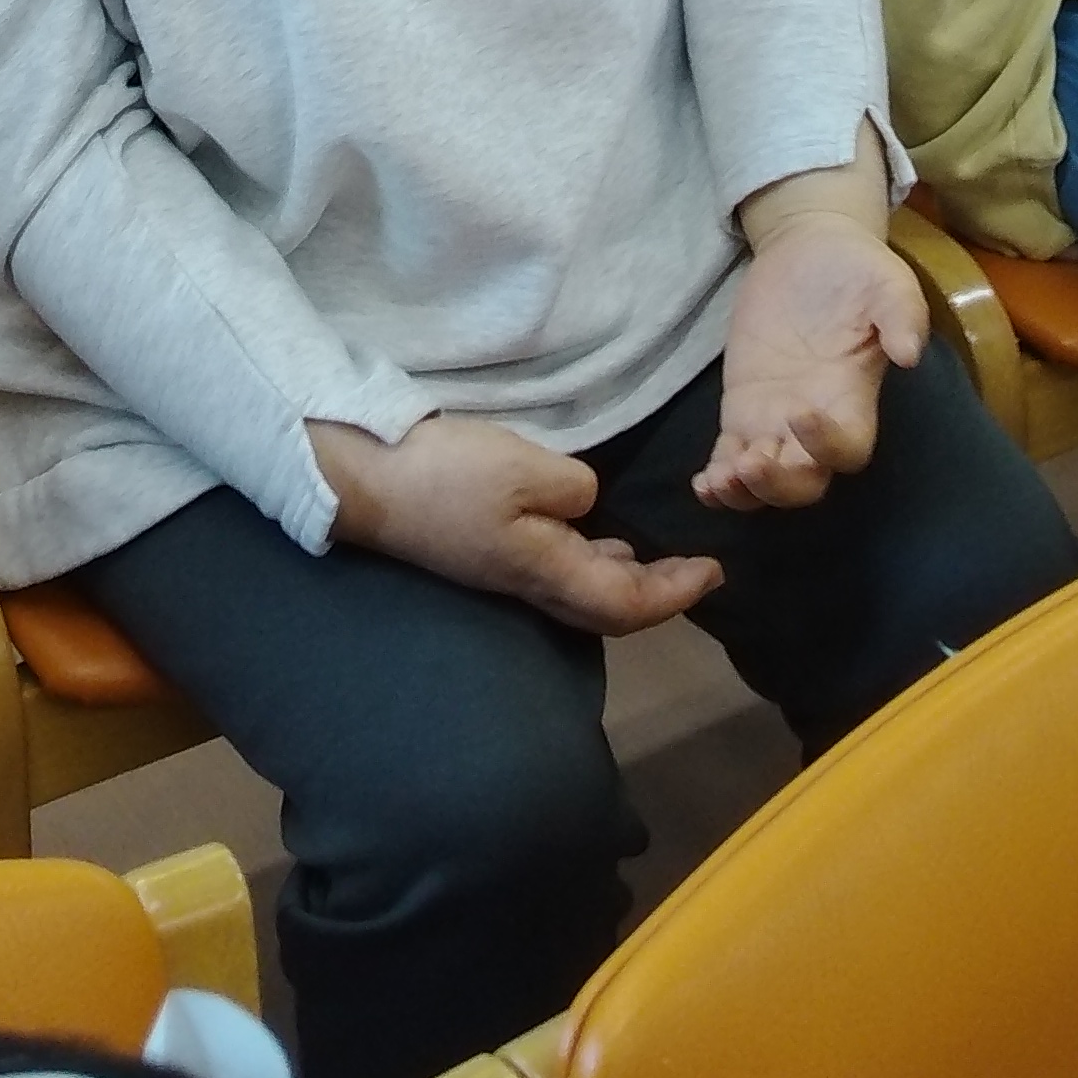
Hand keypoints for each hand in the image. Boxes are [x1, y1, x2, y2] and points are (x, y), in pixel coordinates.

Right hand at [313, 415, 720, 637]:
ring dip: (621, 578)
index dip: (675, 593)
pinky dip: (586, 556)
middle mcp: (526, 583)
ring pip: (578, 589)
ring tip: (650, 555)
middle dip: (655, 595)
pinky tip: (588, 530)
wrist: (363, 479)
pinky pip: (552, 567)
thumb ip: (573, 490)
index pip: (627, 604)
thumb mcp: (526, 468)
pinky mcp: (479, 548)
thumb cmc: (449, 474)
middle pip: (605, 609)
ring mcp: (499, 568)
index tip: (715, 574)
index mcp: (545, 571)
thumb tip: (588, 505)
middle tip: (693, 571)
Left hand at [699, 141, 924, 511]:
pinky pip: (730, 457)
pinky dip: (719, 480)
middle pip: (803, 481)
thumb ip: (903, 315)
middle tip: (750, 462)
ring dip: (743, 491)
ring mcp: (774, 419)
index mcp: (853, 399)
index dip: (826, 445)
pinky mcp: (742, 407)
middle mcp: (815, 422)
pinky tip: (704, 485)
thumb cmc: (858, 269)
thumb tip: (909, 355)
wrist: (811, 249)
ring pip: (763, 480)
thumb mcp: (890, 282)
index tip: (801, 410)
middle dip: (778, 484)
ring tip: (719, 481)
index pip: (847, 447)